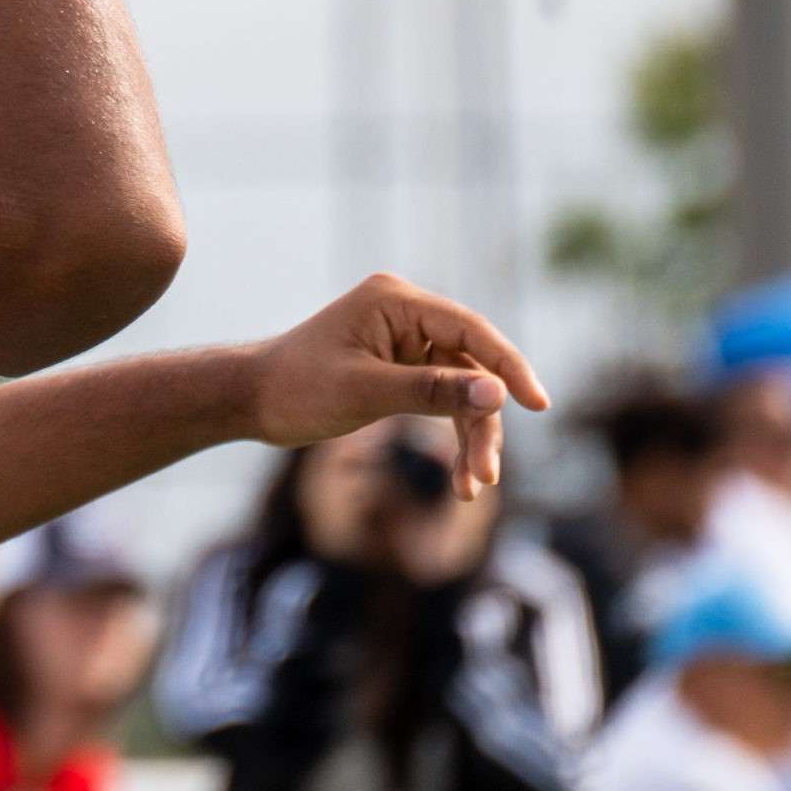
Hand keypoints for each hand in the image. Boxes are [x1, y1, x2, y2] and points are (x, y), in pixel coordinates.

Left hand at [246, 273, 548, 499]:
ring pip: (462, 389)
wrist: (250, 400)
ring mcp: (404, 340)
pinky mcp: (400, 366)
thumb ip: (432, 392)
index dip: (509, 366)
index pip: (470, 329)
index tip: (539, 404)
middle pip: (471, 366)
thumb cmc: (297, 389)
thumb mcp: (366, 393)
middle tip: (484, 477)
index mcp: (396, 301)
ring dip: (470, 437)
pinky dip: (452, 435)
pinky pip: (442, 398)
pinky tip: (461, 478)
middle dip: (482, 423)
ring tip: (472, 488)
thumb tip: (496, 394)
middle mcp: (405, 313)